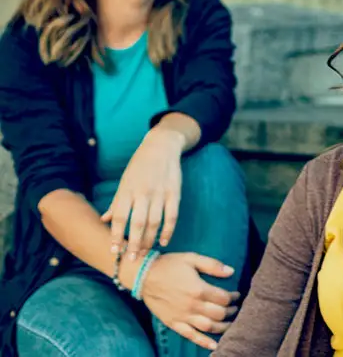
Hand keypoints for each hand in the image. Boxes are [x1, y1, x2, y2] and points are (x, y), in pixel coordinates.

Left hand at [102, 126, 184, 260]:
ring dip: (149, 240)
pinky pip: (172, 216)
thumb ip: (116, 202)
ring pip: (154, 222)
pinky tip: (164, 241)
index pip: (120, 217)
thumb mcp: (124, 182)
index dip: (116, 235)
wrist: (160, 146)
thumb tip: (104, 220)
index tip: (113, 252)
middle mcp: (142, 193)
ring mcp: (159, 193)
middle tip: (131, 259)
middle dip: (133, 243)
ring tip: (144, 253)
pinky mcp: (174, 193)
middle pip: (137, 223)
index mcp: (127, 191)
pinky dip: (168, 230)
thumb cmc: (139, 167)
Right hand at [132, 252, 239, 351]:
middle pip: (219, 314)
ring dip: (222, 327)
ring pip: (208, 327)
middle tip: (234, 308)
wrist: (144, 276)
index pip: (223, 298)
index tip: (236, 295)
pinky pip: (191, 336)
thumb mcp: (192, 258)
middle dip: (230, 312)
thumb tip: (231, 271)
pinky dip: (203, 342)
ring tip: (230, 323)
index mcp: (199, 289)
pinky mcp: (174, 323)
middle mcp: (192, 305)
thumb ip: (213, 265)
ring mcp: (183, 316)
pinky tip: (214, 345)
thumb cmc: (170, 265)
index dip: (233, 297)